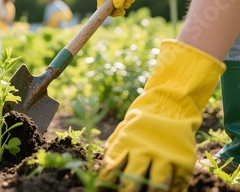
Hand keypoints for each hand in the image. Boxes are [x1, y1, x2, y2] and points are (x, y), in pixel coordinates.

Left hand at [97, 40, 224, 190]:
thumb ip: (115, 145)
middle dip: (127, 191)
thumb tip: (105, 163)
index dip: (105, 181)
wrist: (171, 103)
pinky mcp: (184, 160)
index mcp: (127, 142)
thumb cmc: (143, 119)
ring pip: (157, 185)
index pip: (112, 167)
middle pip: (133, 180)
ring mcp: (165, 155)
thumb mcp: (125, 127)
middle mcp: (145, 150)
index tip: (100, 188)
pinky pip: (178, 183)